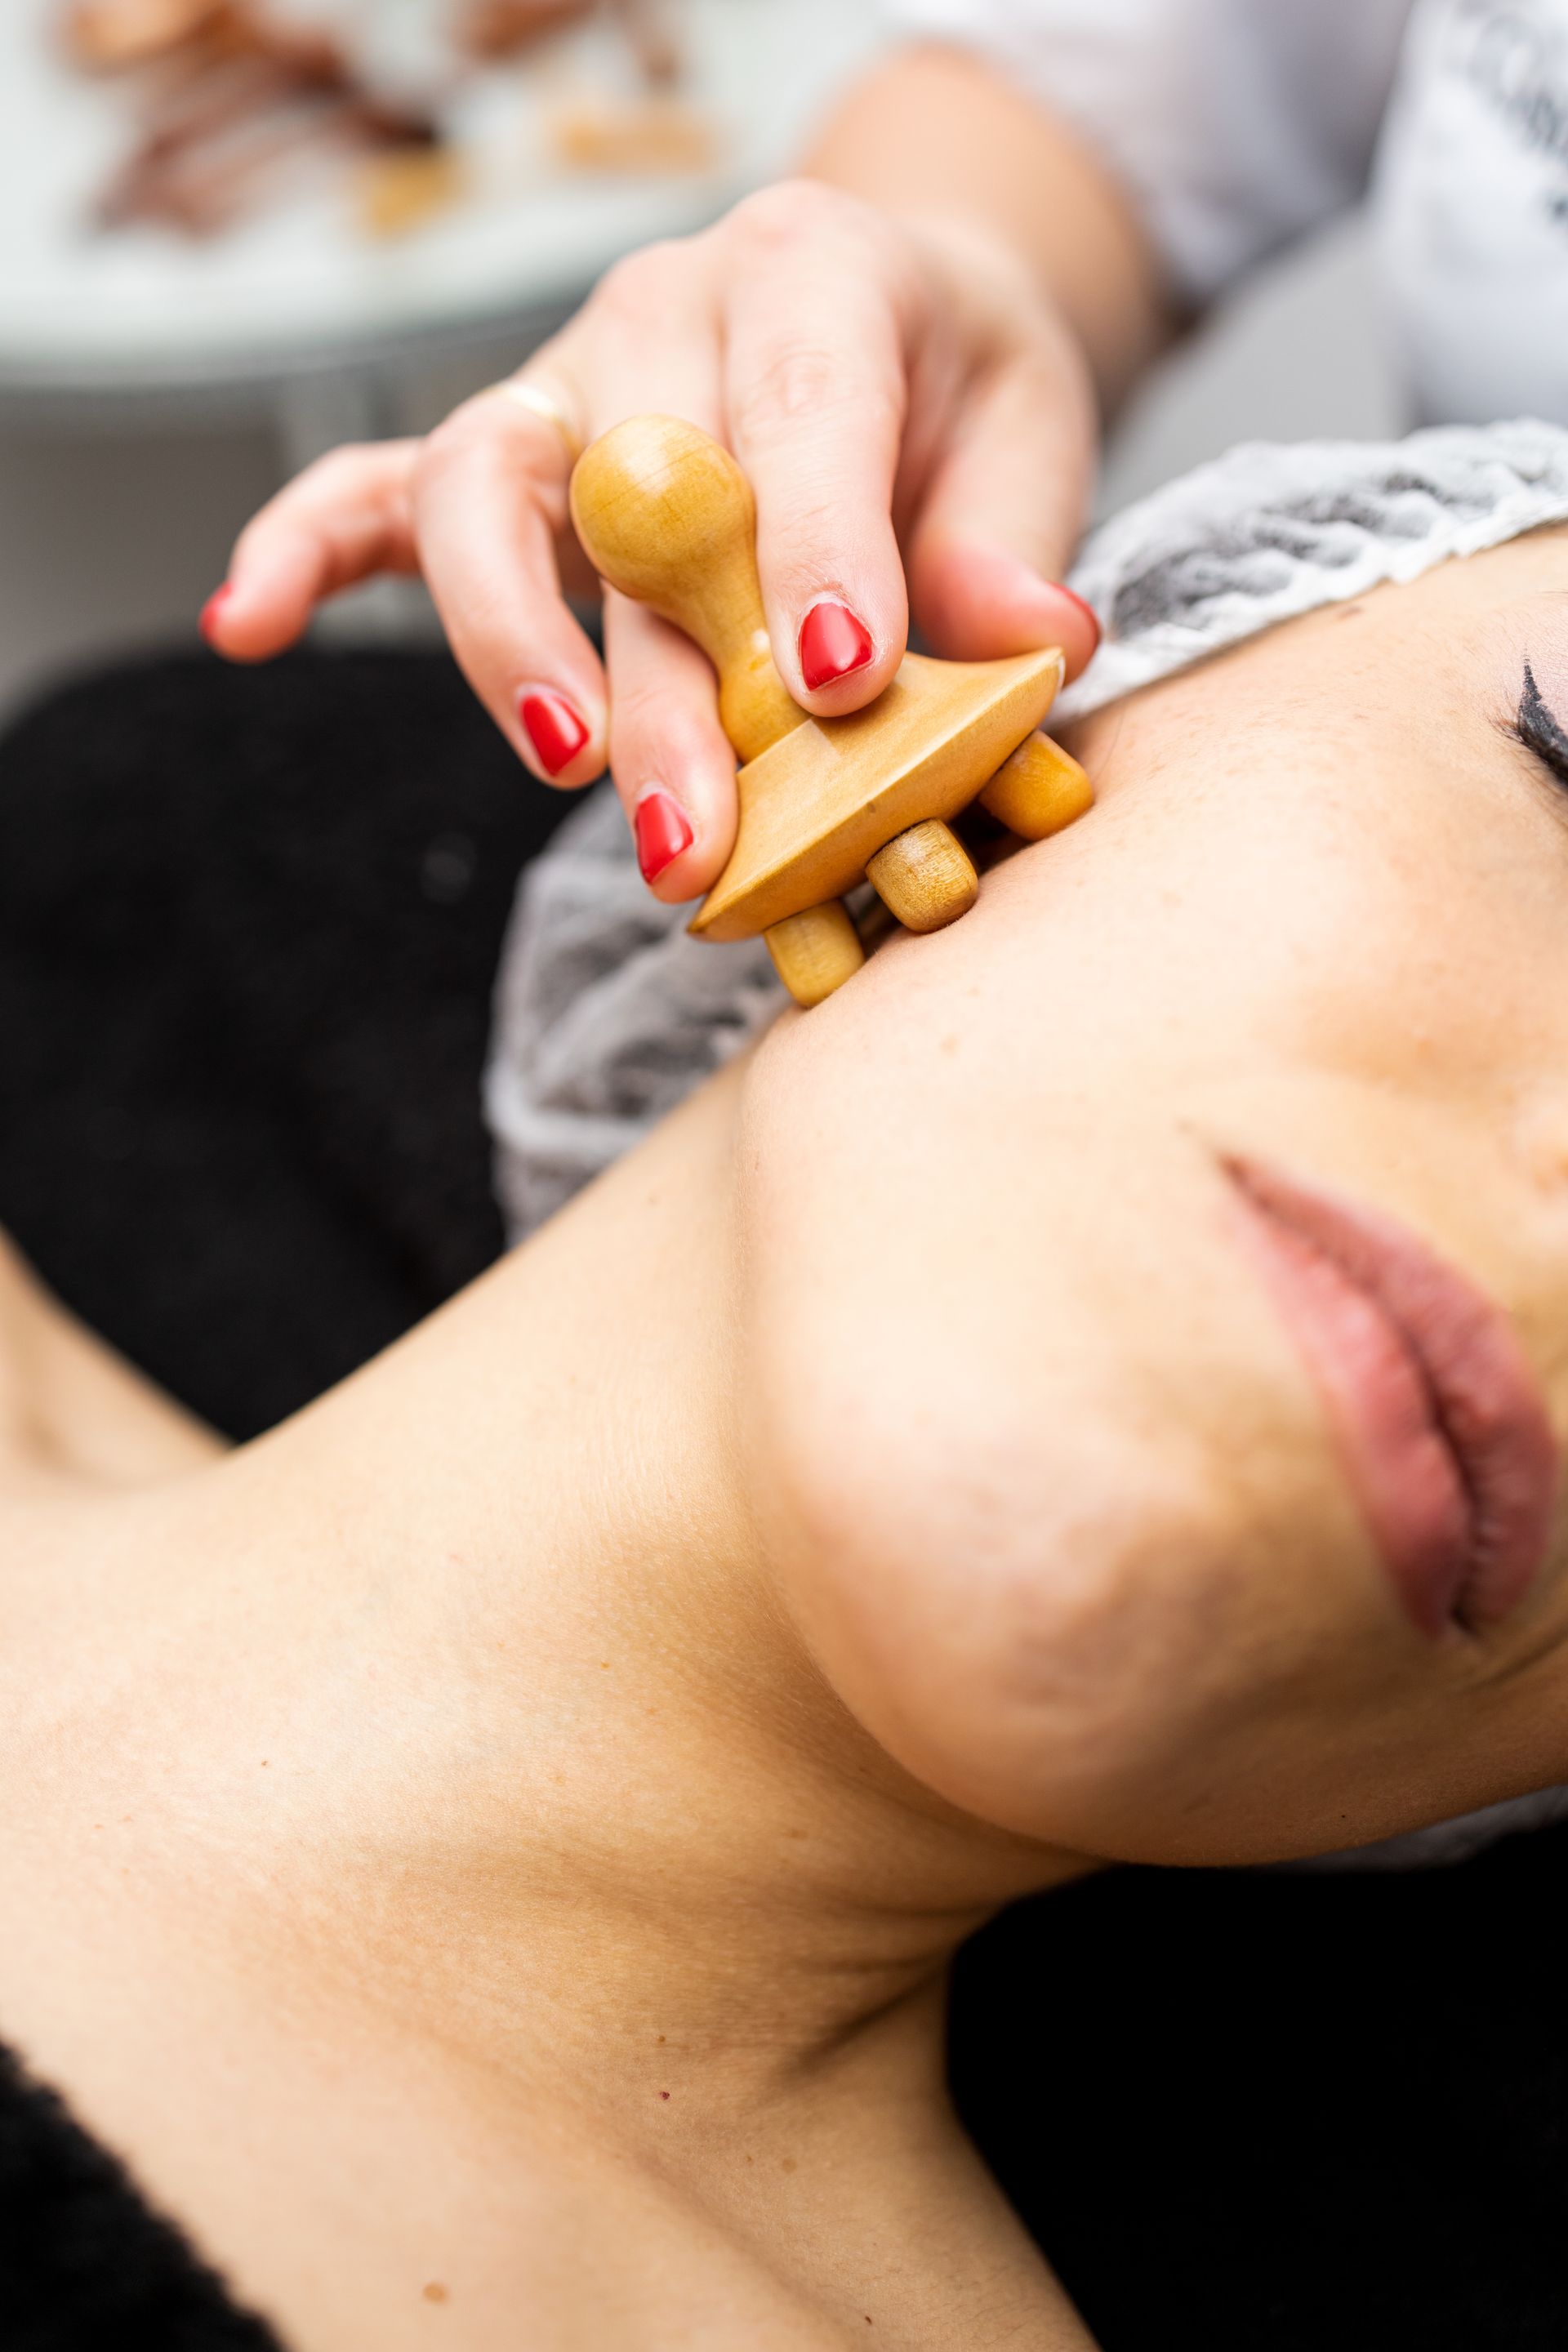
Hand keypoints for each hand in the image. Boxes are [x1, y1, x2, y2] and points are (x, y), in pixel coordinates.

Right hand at [205, 180, 1101, 899]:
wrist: (889, 317)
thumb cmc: (954, 391)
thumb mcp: (1025, 439)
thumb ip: (1010, 545)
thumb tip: (1031, 645)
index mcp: (815, 277)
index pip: (804, 409)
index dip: (816, 548)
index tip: (834, 679)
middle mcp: (667, 312)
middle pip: (636, 491)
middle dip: (667, 678)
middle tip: (702, 835)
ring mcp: (564, 380)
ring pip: (490, 486)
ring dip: (514, 644)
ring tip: (564, 772)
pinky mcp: (506, 452)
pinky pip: (381, 488)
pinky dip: (309, 548)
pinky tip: (249, 621)